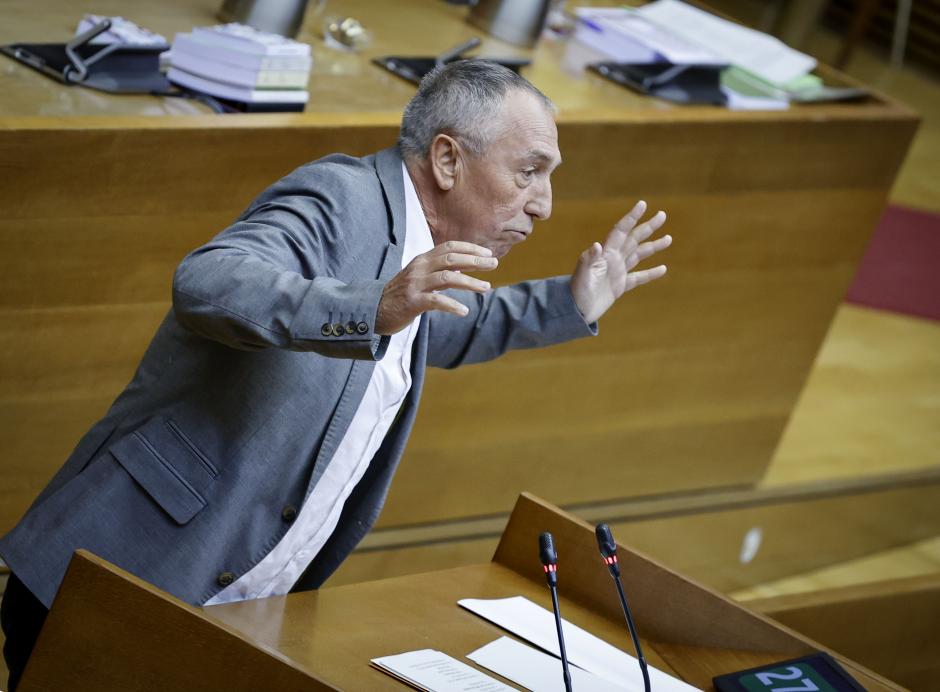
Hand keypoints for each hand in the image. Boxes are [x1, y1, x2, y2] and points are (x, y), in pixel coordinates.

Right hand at [376, 241, 497, 334]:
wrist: (374, 310)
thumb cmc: (401, 294)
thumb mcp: (419, 277)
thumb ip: (439, 271)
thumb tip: (464, 268)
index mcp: (422, 260)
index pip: (449, 247)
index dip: (470, 248)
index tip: (487, 254)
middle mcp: (420, 268)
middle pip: (452, 259)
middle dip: (475, 261)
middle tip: (494, 264)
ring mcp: (416, 285)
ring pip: (448, 277)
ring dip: (470, 282)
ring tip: (486, 287)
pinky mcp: (412, 302)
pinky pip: (436, 301)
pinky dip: (452, 305)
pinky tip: (464, 311)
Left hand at [570, 201, 671, 323]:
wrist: (575, 311)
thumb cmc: (576, 292)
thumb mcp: (582, 275)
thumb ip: (588, 260)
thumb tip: (597, 245)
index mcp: (606, 254)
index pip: (621, 231)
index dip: (632, 217)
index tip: (643, 204)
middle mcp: (613, 259)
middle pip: (634, 239)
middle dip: (648, 227)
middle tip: (662, 215)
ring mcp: (617, 272)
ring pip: (639, 255)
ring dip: (653, 246)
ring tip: (669, 238)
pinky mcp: (619, 286)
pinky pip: (638, 277)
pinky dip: (651, 273)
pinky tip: (663, 268)